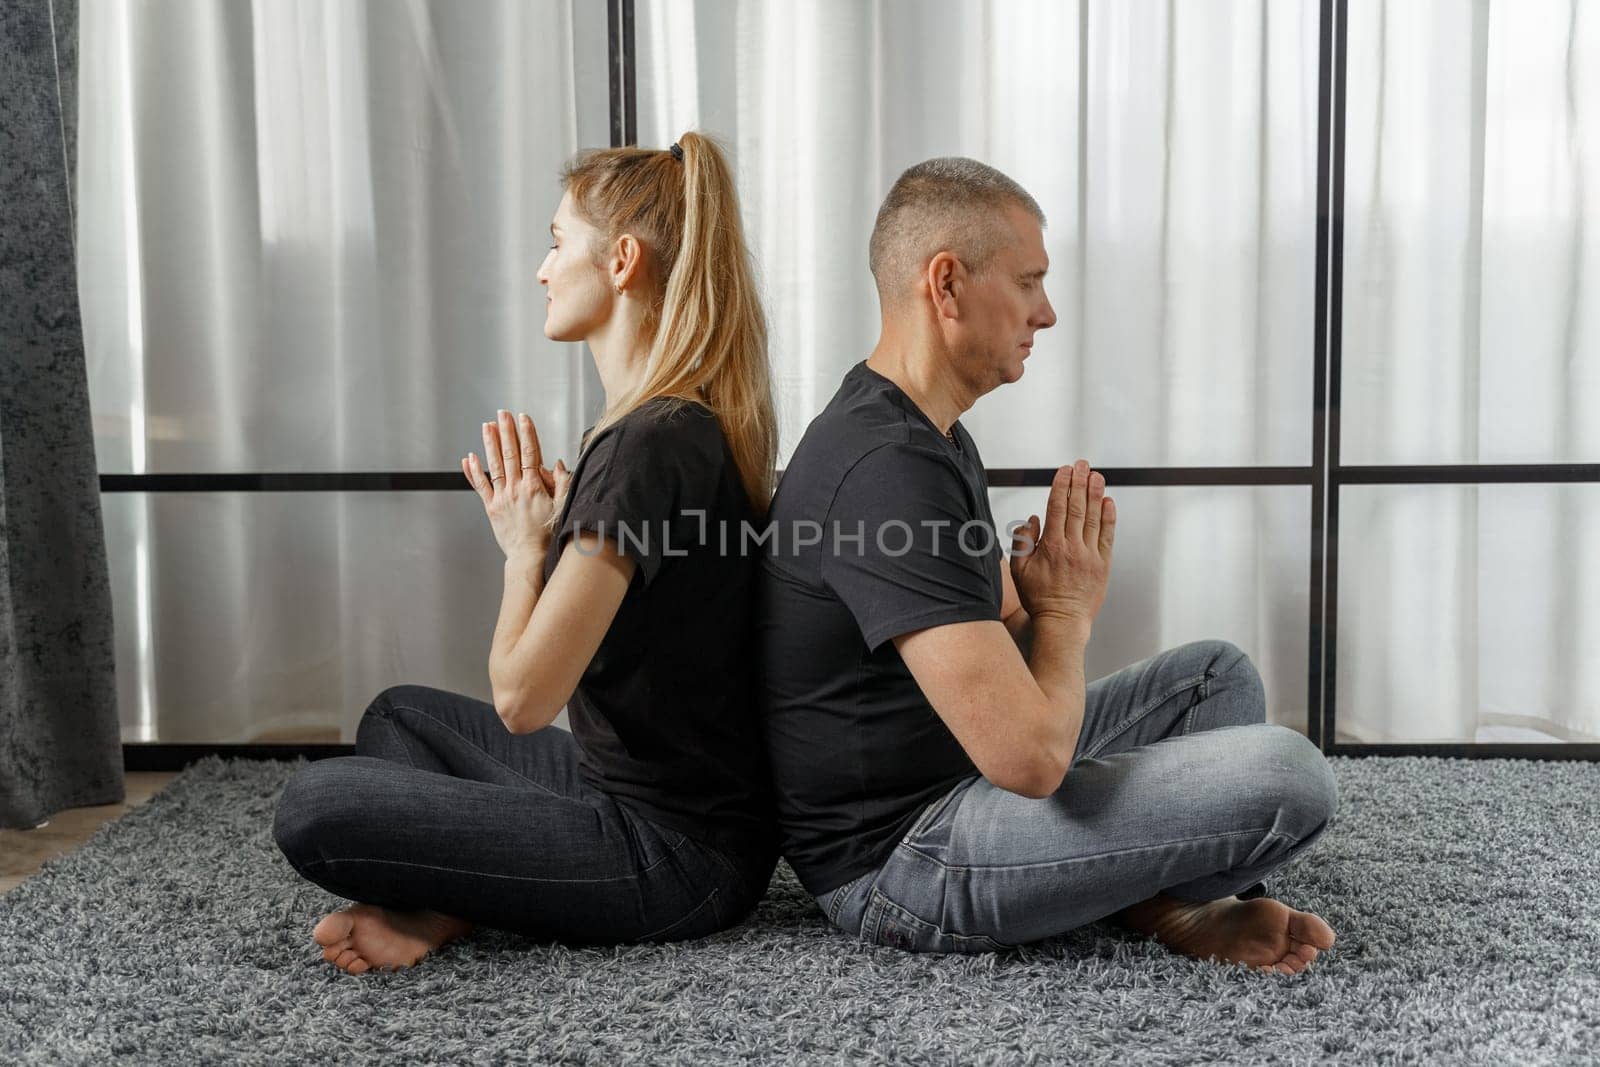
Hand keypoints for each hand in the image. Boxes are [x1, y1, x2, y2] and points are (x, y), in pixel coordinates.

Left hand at [462, 409, 571, 563]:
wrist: (530, 557)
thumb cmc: (548, 535)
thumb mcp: (563, 508)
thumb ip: (563, 484)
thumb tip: (558, 464)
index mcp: (534, 487)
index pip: (530, 452)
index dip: (526, 433)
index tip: (523, 418)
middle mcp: (516, 489)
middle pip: (510, 453)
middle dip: (507, 430)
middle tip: (503, 413)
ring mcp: (502, 497)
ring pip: (495, 465)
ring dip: (490, 443)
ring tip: (488, 426)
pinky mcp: (491, 507)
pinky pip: (480, 486)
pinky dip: (474, 471)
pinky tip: (469, 458)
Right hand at [1010, 459, 1115, 625]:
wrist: (1062, 622)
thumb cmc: (1039, 598)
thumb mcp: (1019, 570)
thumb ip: (1023, 542)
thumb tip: (1032, 519)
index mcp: (1051, 546)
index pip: (1057, 507)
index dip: (1061, 485)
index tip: (1064, 470)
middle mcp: (1072, 547)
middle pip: (1077, 507)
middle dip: (1079, 482)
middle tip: (1082, 465)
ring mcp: (1090, 555)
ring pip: (1093, 517)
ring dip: (1095, 494)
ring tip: (1096, 476)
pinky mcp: (1103, 564)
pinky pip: (1107, 536)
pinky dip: (1108, 517)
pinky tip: (1108, 503)